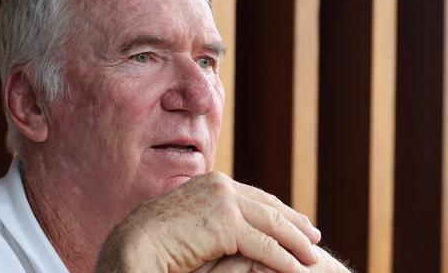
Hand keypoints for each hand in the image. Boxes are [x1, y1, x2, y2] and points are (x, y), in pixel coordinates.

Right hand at [96, 171, 320, 272]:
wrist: (134, 244)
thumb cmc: (156, 241)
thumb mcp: (190, 225)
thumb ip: (213, 222)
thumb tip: (230, 233)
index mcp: (210, 183)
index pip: (253, 196)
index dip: (276, 210)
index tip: (294, 222)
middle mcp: (219, 185)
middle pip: (268, 206)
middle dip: (294, 223)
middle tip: (313, 236)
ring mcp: (223, 199)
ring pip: (271, 223)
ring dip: (296, 242)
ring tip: (313, 256)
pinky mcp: (225, 221)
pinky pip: (263, 243)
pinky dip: (284, 258)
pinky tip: (298, 268)